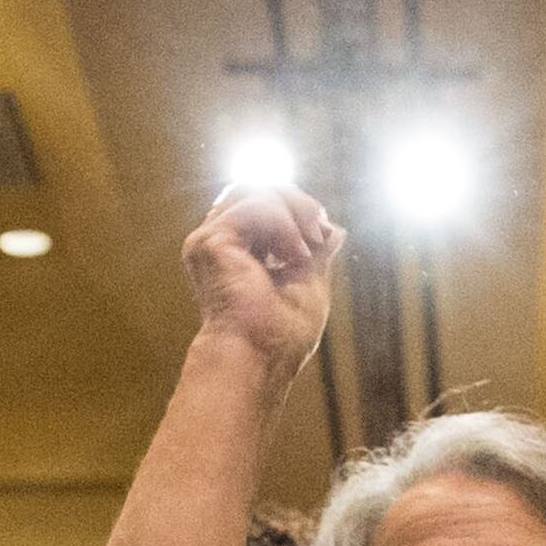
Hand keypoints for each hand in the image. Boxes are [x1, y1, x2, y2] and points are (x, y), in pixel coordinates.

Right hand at [180, 187, 343, 384]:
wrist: (260, 357)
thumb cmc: (280, 337)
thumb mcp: (309, 283)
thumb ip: (317, 253)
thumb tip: (335, 230)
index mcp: (237, 252)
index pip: (262, 202)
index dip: (296, 207)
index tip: (323, 234)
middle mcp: (219, 243)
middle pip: (257, 188)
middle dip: (298, 204)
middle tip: (319, 234)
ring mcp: (210, 241)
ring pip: (256, 190)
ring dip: (292, 212)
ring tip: (305, 249)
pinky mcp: (210, 241)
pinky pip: (255, 205)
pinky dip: (283, 224)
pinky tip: (293, 255)